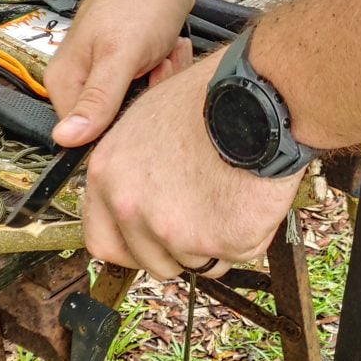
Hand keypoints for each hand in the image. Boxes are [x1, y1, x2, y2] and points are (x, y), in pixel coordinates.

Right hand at [45, 0, 195, 146]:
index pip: (88, 135)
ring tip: (162, 53)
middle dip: (146, 98)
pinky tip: (167, 50)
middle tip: (155, 66)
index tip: (140, 93)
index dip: (122, 122)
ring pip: (139, 105)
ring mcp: (105, 73)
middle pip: (117, 121)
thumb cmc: (140, 0)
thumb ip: (96, 100)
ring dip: (160, 81)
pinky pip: (150, 88)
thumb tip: (66, 138)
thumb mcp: (119, 56)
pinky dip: (165, 71)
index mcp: (65, 82)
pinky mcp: (128, 67)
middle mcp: (80, 80)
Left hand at [82, 52, 305, 279]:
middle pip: (152, 262)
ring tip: (230, 196)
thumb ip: (129, 171)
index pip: (103, 242)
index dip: (132, 249)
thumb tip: (133, 197)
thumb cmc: (209, 98)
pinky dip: (248, 236)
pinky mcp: (215, 242)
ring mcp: (171, 230)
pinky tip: (249, 198)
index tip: (151, 245)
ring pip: (196, 262)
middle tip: (204, 219)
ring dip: (216, 242)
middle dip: (179, 250)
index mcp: (107, 177)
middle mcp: (131, 208)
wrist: (257, 99)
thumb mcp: (143, 121)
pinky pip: (234, 255)